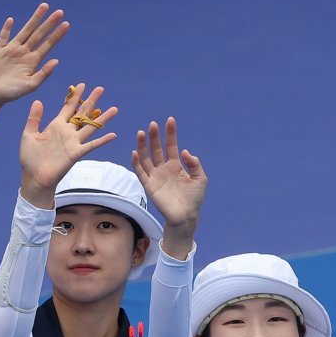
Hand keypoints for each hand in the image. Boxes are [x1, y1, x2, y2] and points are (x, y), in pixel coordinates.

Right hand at [0, 4, 68, 135]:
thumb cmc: (12, 93)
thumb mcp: (30, 86)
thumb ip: (43, 74)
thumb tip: (57, 61)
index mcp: (33, 61)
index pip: (47, 45)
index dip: (57, 35)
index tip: (66, 24)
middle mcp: (24, 53)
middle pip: (39, 34)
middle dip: (49, 23)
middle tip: (60, 12)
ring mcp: (11, 50)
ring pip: (25, 30)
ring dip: (35, 19)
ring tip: (44, 6)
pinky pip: (3, 37)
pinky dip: (6, 29)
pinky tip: (11, 20)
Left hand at [18, 84, 117, 207]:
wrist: (34, 177)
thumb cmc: (30, 158)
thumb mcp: (29, 135)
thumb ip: (34, 118)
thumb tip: (38, 101)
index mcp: (55, 126)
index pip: (68, 108)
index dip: (75, 97)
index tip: (82, 85)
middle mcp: (67, 132)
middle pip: (82, 113)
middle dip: (92, 101)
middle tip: (101, 89)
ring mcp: (73, 143)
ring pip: (91, 127)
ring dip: (102, 118)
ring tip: (114, 109)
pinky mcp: (75, 154)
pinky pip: (91, 146)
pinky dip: (102, 140)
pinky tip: (113, 135)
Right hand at [132, 117, 205, 259]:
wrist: (186, 216)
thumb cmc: (194, 198)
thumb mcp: (200, 178)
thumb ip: (194, 163)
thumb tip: (183, 152)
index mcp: (176, 165)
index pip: (171, 146)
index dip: (170, 134)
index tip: (170, 120)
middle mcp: (164, 169)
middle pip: (156, 149)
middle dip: (155, 136)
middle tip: (153, 124)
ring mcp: (155, 177)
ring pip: (146, 158)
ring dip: (143, 146)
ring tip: (142, 133)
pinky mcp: (149, 186)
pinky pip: (140, 172)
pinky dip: (136, 162)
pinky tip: (135, 152)